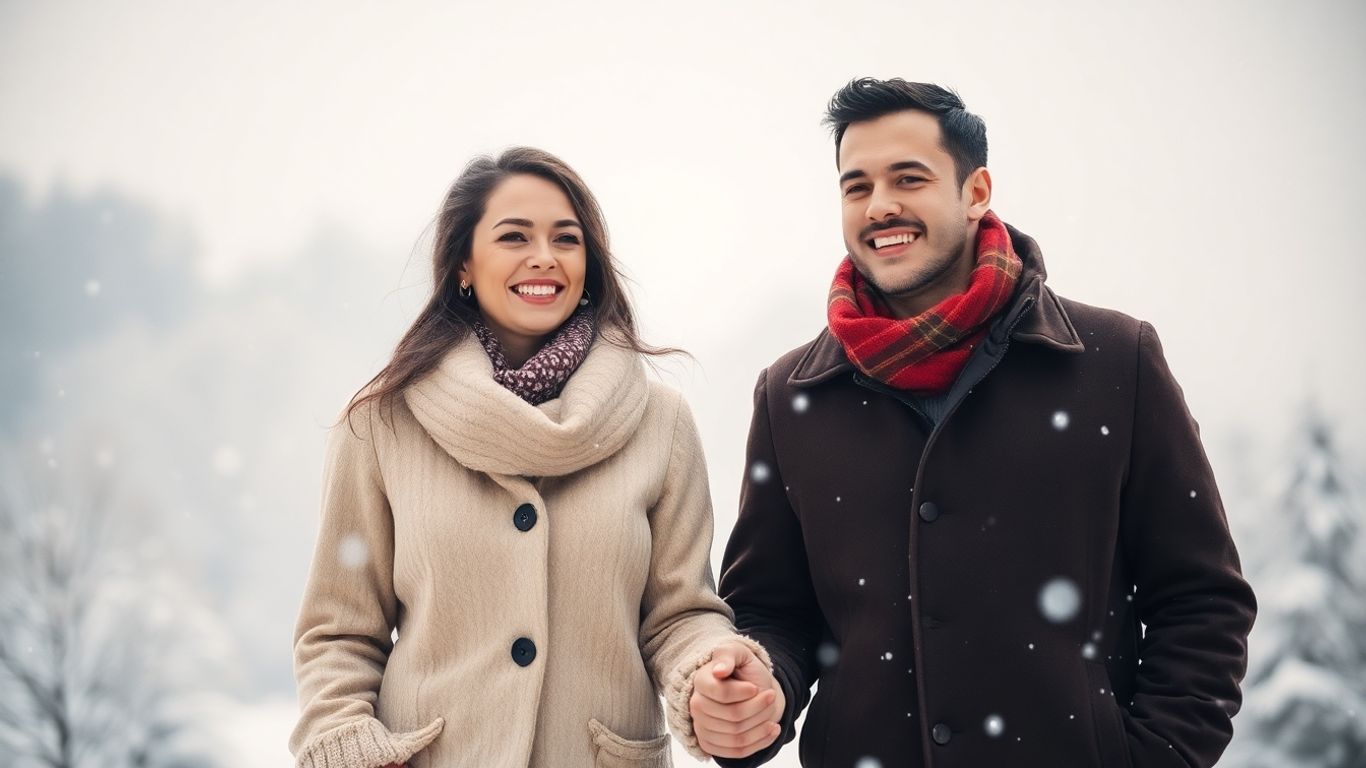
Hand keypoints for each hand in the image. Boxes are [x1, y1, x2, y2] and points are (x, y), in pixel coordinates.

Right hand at [689, 642, 784, 758]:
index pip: (722, 693)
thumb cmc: (745, 670)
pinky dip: (760, 742)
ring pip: (737, 736)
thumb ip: (728, 655)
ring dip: (762, 725)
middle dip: (758, 707)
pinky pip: (737, 752)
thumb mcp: (739, 653)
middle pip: (733, 716)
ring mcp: (702, 727)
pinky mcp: (711, 744)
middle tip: (770, 697)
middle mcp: (696, 705)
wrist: (752, 690)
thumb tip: (718, 670)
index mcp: (701, 681)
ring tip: (771, 711)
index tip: (756, 687)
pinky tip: (772, 728)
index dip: (743, 692)